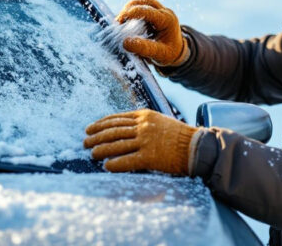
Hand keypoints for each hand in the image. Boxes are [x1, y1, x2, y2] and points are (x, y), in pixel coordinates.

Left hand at [83, 109, 199, 174]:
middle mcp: (143, 126)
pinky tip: (106, 166)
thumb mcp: (159, 120)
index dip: (100, 124)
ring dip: (101, 150)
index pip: (116, 119)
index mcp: (144, 115)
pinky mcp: (150, 157)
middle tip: (85, 142)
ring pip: (116, 145)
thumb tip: (122, 128)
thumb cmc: (179, 135)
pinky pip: (127, 161)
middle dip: (96, 136)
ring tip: (91, 154)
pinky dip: (114, 163)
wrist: (196, 146)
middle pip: (112, 131)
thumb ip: (142, 122)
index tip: (90, 128)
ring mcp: (145, 141)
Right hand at [116, 0, 188, 66]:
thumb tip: (125, 42)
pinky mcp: (156, 12)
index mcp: (168, 20)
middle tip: (119, 20)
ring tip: (121, 20)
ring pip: (145, 1)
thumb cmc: (169, 54)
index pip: (149, 12)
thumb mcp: (159, 54)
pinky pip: (144, 6)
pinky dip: (133, 11)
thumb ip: (144, 48)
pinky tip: (126, 21)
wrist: (177, 52)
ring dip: (131, 8)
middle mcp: (165, 12)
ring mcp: (161, 10)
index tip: (120, 21)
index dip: (133, 13)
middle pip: (147, 1)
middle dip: (130, 8)